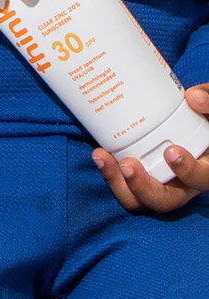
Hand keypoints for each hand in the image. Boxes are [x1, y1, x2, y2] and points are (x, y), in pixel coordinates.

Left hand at [91, 85, 208, 211]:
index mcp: (203, 169)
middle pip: (165, 201)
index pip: (201, 178)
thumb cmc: (202, 117)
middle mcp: (181, 183)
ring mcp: (157, 183)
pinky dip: (110, 174)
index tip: (171, 151)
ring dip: (118, 183)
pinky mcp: (138, 177)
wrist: (185, 120)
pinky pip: (124, 186)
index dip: (187, 170)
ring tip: (102, 158)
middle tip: (128, 165)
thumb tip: (194, 97)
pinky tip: (99, 155)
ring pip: (139, 199)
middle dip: (143, 187)